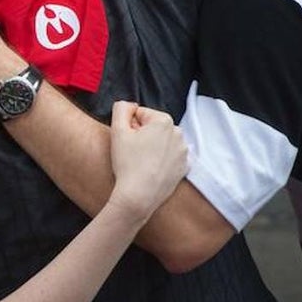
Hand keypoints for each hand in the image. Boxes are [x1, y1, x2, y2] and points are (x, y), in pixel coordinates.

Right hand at [107, 101, 189, 220]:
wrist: (139, 196)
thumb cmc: (127, 163)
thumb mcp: (117, 130)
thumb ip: (121, 108)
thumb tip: (129, 105)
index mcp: (164, 121)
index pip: (141, 114)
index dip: (129, 126)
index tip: (126, 140)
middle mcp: (178, 134)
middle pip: (153, 127)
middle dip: (142, 135)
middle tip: (131, 151)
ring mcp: (183, 152)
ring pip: (161, 142)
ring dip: (151, 147)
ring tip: (140, 162)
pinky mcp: (184, 168)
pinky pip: (170, 157)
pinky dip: (160, 160)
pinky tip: (150, 169)